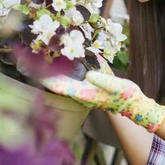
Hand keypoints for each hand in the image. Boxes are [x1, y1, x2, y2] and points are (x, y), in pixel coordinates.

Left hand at [41, 70, 164, 132]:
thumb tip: (88, 75)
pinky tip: (61, 64)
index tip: (34, 70)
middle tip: (31, 62)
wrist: (134, 103)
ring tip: (42, 60)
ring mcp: (84, 92)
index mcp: (84, 94)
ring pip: (63, 82)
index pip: (60, 87)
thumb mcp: (115, 85)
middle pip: (58, 84)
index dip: (47, 79)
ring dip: (53, 73)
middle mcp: (81, 94)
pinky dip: (64, 72)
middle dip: (46, 74)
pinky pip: (72, 80)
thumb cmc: (125, 95)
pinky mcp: (89, 88)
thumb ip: (101, 80)